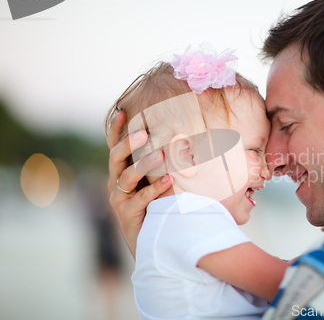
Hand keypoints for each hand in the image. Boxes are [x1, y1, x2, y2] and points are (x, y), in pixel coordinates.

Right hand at [107, 111, 172, 257]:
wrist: (151, 240)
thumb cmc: (157, 205)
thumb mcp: (156, 180)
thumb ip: (160, 163)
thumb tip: (180, 138)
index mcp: (120, 171)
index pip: (115, 146)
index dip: (117, 129)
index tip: (122, 111)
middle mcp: (115, 182)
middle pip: (116, 157)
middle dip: (129, 143)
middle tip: (144, 131)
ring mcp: (119, 199)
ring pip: (127, 177)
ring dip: (144, 164)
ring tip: (161, 155)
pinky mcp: (127, 214)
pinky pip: (141, 199)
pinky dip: (155, 189)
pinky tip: (169, 180)